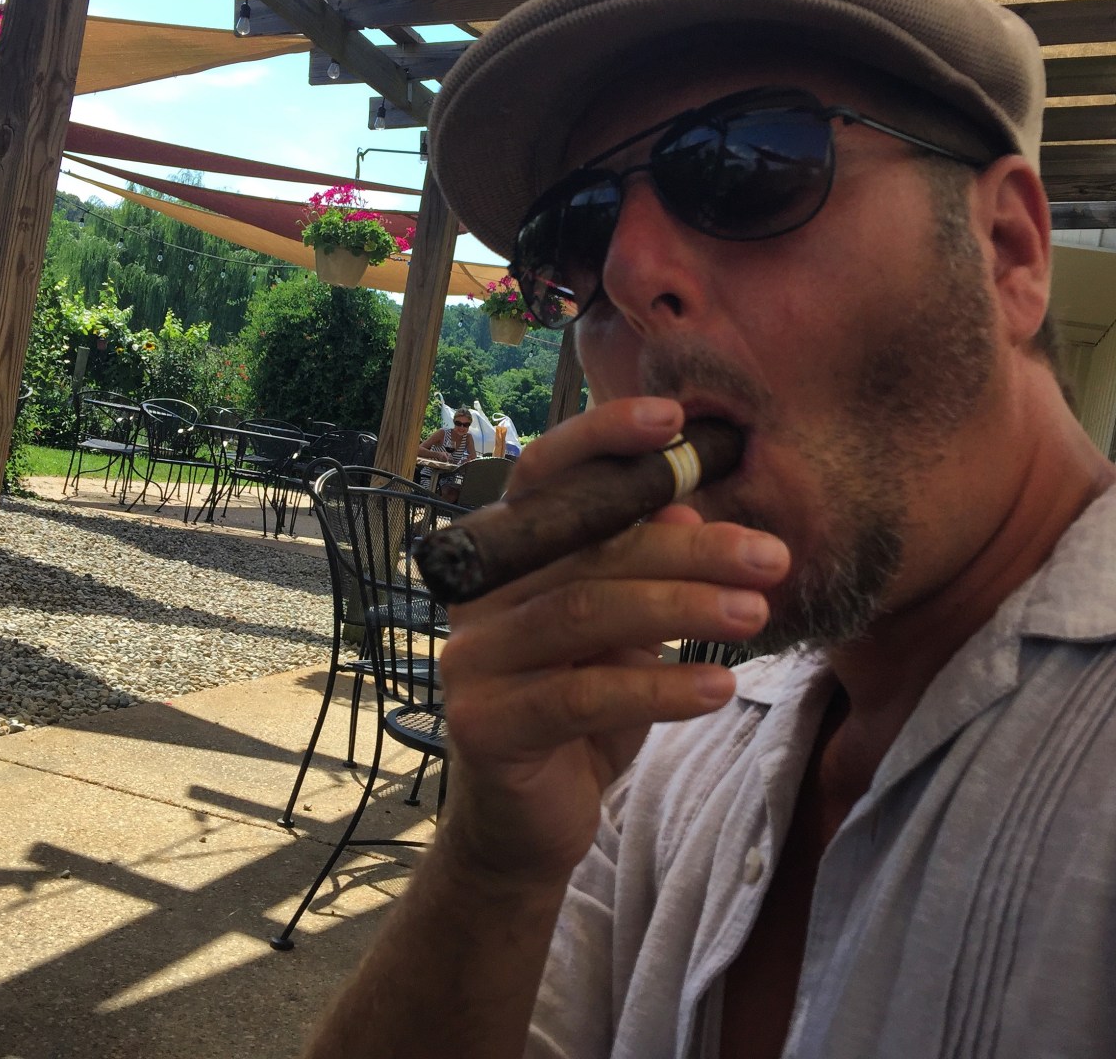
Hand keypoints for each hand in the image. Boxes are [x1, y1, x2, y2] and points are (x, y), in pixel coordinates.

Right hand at [437, 397, 788, 889]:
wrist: (527, 821)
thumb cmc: (580, 711)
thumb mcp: (623, 634)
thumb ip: (643, 572)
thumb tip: (687, 509)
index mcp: (508, 555)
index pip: (544, 473)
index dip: (603, 438)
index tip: (676, 420)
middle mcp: (478, 594)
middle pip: (586, 548)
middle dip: (688, 548)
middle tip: (772, 556)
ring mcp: (471, 657)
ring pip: (586, 612)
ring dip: (682, 608)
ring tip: (757, 612)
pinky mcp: (484, 722)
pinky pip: (580, 694)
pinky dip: (658, 688)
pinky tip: (718, 689)